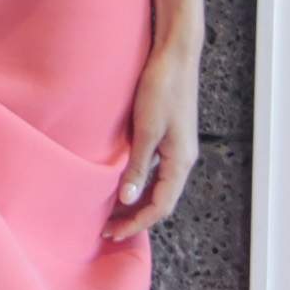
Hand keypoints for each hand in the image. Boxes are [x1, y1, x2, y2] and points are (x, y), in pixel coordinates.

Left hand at [104, 33, 199, 240]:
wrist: (175, 55)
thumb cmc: (162, 87)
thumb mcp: (147, 128)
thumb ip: (138, 165)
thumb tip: (129, 198)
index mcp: (181, 161)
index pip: (160, 206)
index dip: (136, 223)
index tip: (112, 234)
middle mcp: (182, 159)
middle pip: (161, 201)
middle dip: (135, 218)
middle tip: (107, 230)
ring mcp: (176, 148)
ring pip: (158, 187)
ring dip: (136, 202)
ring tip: (111, 212)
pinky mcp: (168, 136)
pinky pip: (155, 170)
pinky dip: (138, 183)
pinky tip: (121, 183)